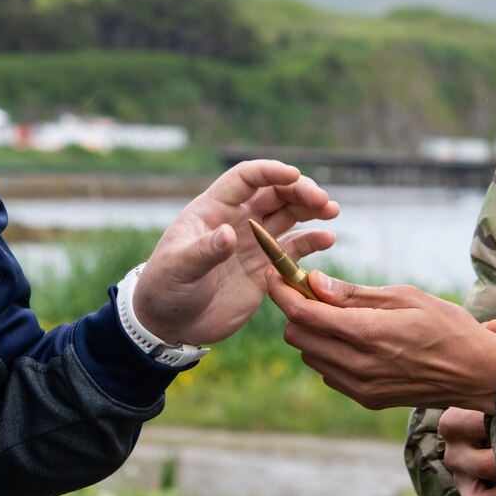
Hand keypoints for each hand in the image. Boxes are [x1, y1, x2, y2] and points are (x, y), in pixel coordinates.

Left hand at [132, 159, 337, 343]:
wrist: (170, 322)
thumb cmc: (164, 288)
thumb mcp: (177, 268)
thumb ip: (203, 252)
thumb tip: (229, 234)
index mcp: (213, 209)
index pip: (246, 178)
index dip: (270, 172)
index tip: (294, 175)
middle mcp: (237, 219)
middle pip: (275, 192)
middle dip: (300, 190)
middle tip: (322, 200)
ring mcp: (254, 242)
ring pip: (289, 215)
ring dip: (311, 209)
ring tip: (332, 210)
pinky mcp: (265, 267)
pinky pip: (293, 248)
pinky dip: (311, 241)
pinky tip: (327, 239)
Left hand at [268, 272, 495, 410]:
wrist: (477, 374)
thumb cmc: (447, 326)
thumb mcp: (404, 296)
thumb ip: (354, 294)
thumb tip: (314, 282)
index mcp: (366, 334)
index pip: (303, 315)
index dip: (283, 293)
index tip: (275, 276)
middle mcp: (357, 365)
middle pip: (298, 338)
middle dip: (299, 313)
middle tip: (316, 294)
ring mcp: (360, 387)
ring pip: (310, 357)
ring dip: (314, 335)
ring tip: (341, 317)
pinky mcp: (367, 400)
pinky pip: (329, 374)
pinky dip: (330, 355)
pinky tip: (354, 342)